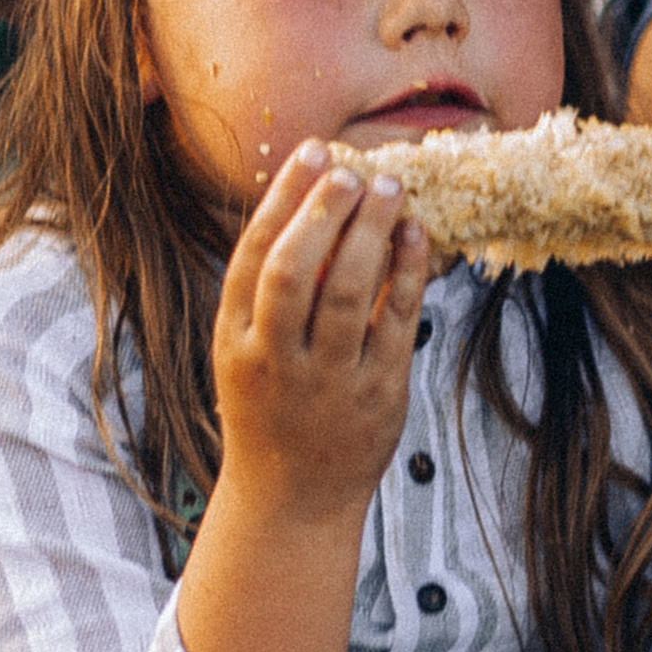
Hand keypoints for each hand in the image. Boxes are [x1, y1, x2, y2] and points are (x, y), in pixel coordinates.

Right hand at [211, 142, 430, 524]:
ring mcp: (327, 381)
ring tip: (391, 189)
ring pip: (346, 291)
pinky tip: (417, 235)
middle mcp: (275, 360)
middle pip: (292, 270)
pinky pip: (395, 322)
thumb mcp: (245, 355)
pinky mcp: (377, 395)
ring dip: (370, 232)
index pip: (251, 257)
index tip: (312, 151)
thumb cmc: (272, 411)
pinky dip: (407, 273)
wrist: (293, 500)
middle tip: (352, 169)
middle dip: (323, 210)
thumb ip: (267, 294)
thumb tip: (309, 207)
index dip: (282, 198)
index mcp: (234, 342)